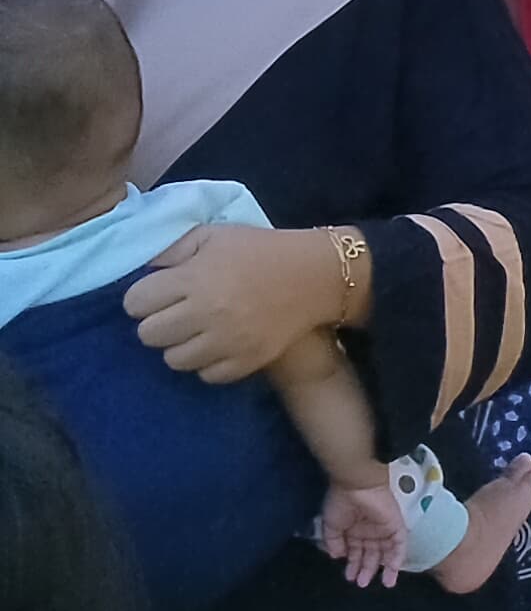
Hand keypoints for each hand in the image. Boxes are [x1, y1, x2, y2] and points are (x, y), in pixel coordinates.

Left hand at [126, 224, 345, 382]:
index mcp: (194, 278)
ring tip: (198, 331)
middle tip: (177, 313)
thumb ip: (172, 248)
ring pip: (173, 360)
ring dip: (181, 346)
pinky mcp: (248, 361)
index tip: (161, 293)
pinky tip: (220, 345)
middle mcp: (206, 312)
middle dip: (158, 322)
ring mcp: (228, 341)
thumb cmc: (260, 250)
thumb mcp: (213, 235)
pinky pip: (207, 375)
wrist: (317, 275)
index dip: (143, 297)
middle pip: (148, 335)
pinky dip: (209, 363)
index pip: (134, 302)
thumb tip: (144, 269)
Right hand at [316, 483, 407, 587]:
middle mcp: (369, 531)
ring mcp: (384, 529)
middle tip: (361, 583)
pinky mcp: (396, 526)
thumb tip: (337, 556)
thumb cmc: (341, 503)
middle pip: (370, 554)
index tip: (349, 576)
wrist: (357, 485)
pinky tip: (392, 571)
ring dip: (384, 568)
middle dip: (366, 569)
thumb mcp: (331, 524)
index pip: (355, 550)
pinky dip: (396, 558)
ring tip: (382, 584)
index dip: (353, 564)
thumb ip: (334, 541)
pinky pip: (399, 545)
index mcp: (353, 529)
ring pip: (386, 552)